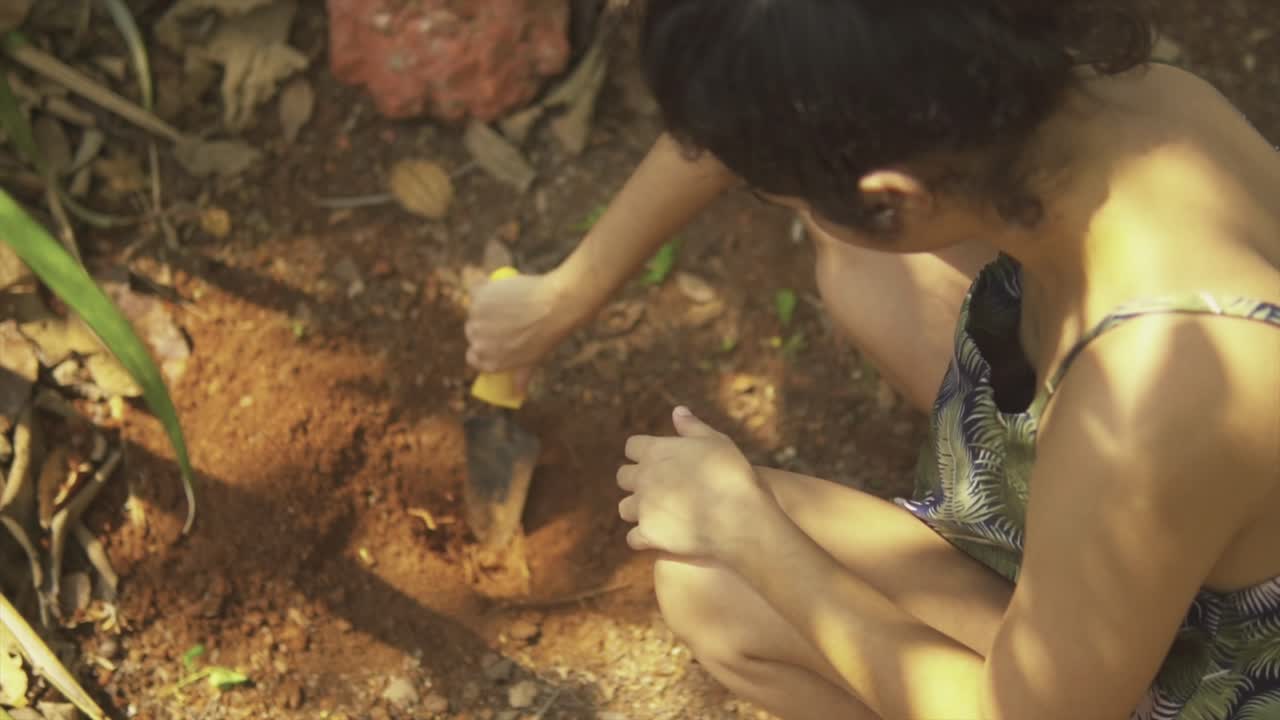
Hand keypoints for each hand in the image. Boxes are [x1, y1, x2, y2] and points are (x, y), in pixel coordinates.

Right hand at [464, 271, 575, 386]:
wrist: (555, 307)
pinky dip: (485, 288)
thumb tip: (518, 393)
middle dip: (484, 327)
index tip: (493, 339)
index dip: (482, 348)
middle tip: (504, 319)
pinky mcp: (479, 295)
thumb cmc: (547, 336)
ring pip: (475, 311)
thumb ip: (521, 376)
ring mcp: (476, 318)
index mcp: (488, 361)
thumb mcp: (533, 360)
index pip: (473, 357)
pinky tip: (500, 289)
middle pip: (473, 333)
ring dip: (484, 307)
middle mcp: (478, 341)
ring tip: (507, 303)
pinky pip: (476, 290)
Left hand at [617, 407, 778, 562]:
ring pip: (624, 508)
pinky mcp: (648, 534)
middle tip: (657, 488)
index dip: (643, 453)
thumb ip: (692, 427)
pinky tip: (658, 538)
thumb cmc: (732, 474)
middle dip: (637, 481)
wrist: (739, 516)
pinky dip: (643, 539)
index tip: (657, 460)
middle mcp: (643, 477)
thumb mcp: (716, 442)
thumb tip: (677, 410)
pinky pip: (633, 538)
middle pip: (622, 476)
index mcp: (655, 451)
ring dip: (637, 510)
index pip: (632, 446)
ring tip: (657, 514)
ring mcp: (643, 507)